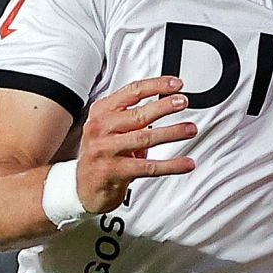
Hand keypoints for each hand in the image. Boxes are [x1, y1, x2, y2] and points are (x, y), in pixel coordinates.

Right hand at [76, 75, 195, 213]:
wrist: (82, 187)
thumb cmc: (100, 156)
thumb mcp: (110, 129)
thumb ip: (132, 117)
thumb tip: (166, 105)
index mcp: (102, 112)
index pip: (132, 92)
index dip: (156, 86)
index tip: (175, 84)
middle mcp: (102, 128)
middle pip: (139, 113)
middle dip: (165, 106)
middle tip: (183, 102)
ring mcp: (107, 149)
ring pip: (145, 138)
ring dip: (172, 133)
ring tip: (190, 129)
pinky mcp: (115, 171)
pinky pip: (149, 166)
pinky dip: (171, 165)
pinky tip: (186, 163)